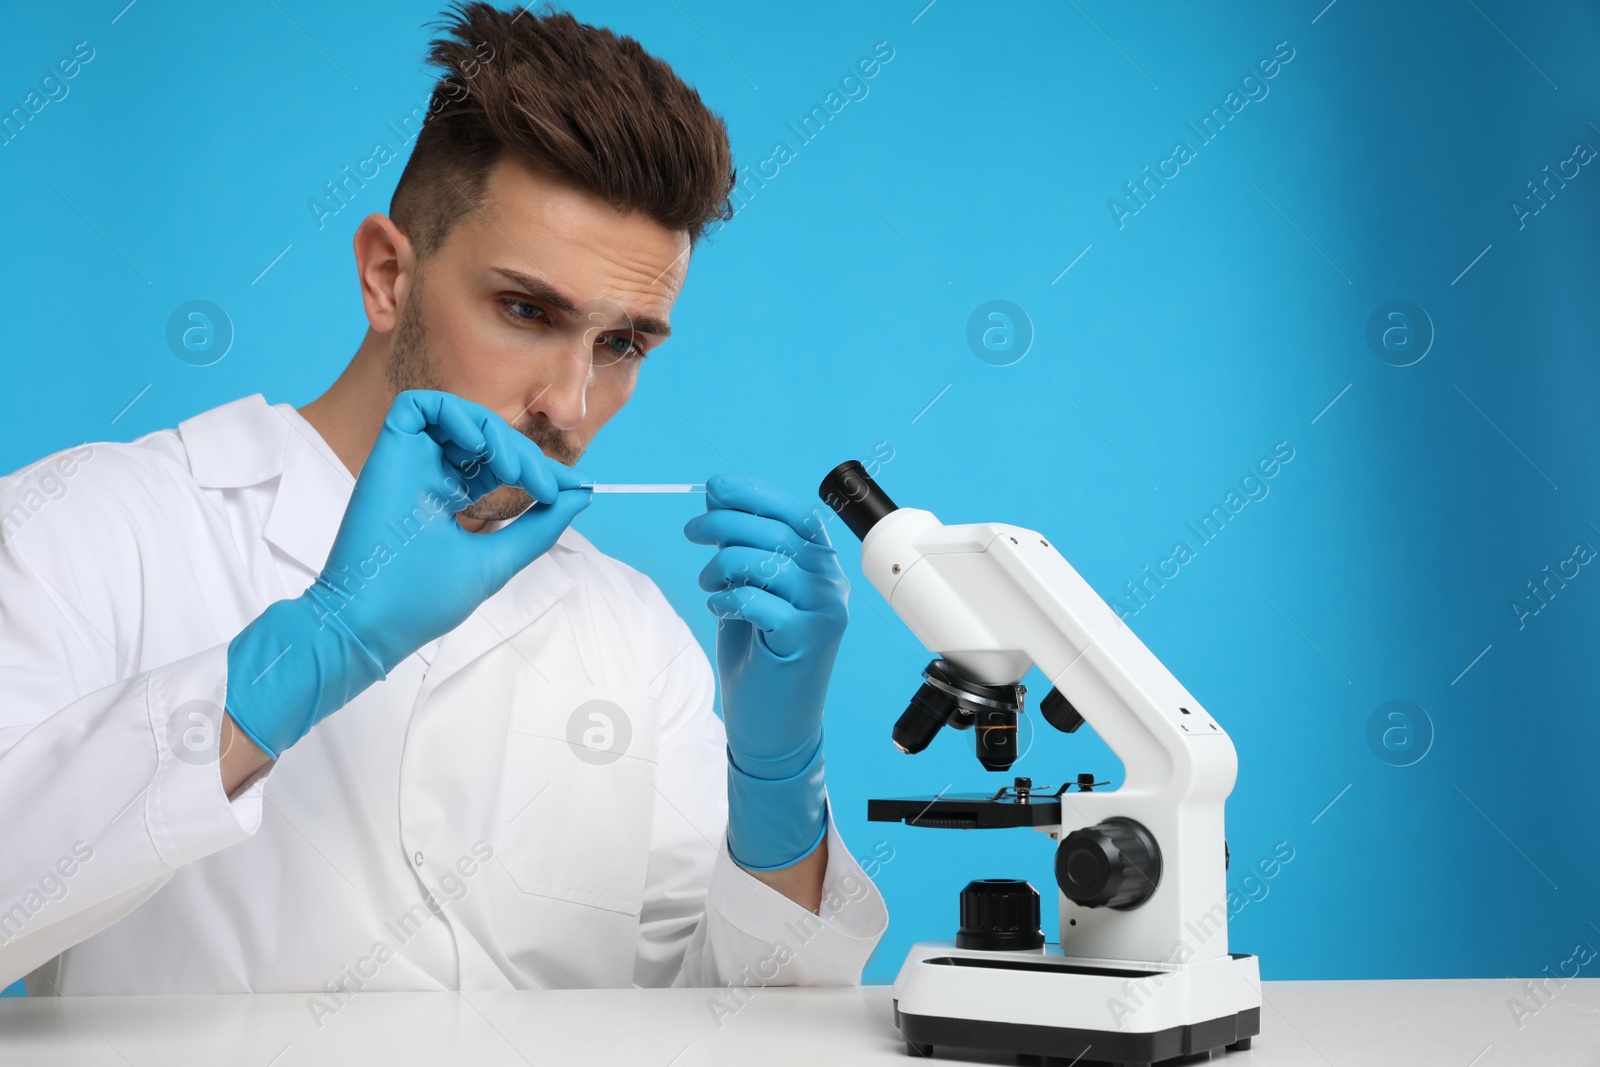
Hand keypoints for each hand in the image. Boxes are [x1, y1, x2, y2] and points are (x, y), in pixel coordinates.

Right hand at [225, 390, 591, 756]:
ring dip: (497, 434)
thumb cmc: (425, 599)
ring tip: (516, 470)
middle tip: (548, 485)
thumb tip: (580, 495)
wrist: (373, 619)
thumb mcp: (499, 558)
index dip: (537, 469)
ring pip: (459, 416)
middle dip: (526, 455)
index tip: (572, 487)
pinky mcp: (387, 451)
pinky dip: (455, 414)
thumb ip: (540, 526)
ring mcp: (407, 462)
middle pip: (486, 439)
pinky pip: (418, 405)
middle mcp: (427, 475)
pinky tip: (479, 447)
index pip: (500, 466)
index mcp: (449, 499)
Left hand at [684, 473, 848, 869]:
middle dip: (724, 523)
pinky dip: (728, 597)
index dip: (755, 493)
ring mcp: (824, 611)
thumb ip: (742, 545)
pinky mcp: (807, 639)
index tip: (714, 487)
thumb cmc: (760, 653)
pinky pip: (758, 600)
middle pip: (775, 531)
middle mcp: (831, 584)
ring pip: (766, 561)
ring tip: (709, 584)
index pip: (795, 512)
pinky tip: (719, 607)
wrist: (773, 721)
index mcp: (823, 565)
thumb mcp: (750, 588)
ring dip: (722, 565)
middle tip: (692, 531)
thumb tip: (716, 494)